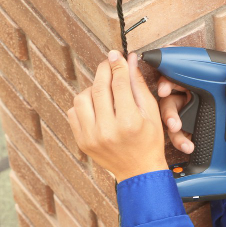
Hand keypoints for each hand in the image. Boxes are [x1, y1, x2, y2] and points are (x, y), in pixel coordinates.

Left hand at [68, 50, 168, 182]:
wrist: (139, 172)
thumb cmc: (149, 143)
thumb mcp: (151, 113)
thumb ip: (138, 85)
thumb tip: (129, 60)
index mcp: (128, 122)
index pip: (119, 83)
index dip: (117, 65)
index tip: (116, 55)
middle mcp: (107, 130)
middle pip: (99, 88)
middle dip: (104, 71)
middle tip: (108, 63)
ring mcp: (91, 137)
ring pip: (82, 98)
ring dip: (92, 88)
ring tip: (103, 89)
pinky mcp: (82, 141)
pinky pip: (74, 113)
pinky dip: (83, 105)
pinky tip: (96, 106)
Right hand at [156, 57, 225, 174]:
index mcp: (211, 89)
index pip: (189, 74)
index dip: (174, 71)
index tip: (166, 77)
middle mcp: (197, 100)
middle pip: (172, 92)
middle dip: (165, 94)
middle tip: (165, 97)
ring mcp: (190, 117)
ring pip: (169, 112)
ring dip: (169, 119)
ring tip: (177, 127)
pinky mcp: (187, 134)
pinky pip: (175, 135)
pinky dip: (179, 140)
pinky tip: (188, 145)